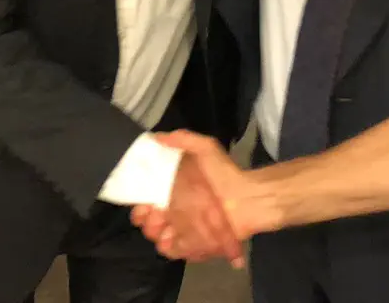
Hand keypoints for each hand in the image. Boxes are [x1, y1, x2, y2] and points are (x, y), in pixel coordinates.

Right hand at [133, 131, 276, 260]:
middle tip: (154, 213)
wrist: (250, 198)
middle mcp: (175, 213)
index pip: (145, 201)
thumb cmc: (226, 174)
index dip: (139, 202)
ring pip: (158, 238)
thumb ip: (184, 140)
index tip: (143, 200)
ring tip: (164, 225)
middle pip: (147, 222)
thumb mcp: (207, 149)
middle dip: (144, 219)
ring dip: (156, 233)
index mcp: (173, 192)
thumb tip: (158, 136)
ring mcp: (184, 231)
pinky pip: (175, 252)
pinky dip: (171, 247)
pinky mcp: (194, 246)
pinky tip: (173, 237)